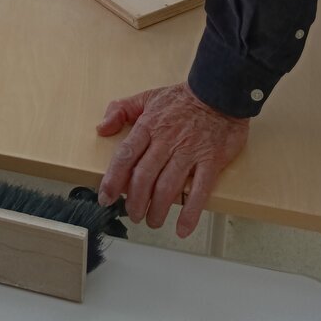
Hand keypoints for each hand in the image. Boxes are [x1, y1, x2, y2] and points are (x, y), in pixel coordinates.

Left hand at [97, 83, 248, 237]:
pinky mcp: (211, 161)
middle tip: (133, 215)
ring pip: (168, 187)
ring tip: (153, 221)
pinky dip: (190, 213)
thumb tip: (101, 129)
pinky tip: (182, 228)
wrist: (219, 92)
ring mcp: (189, 152)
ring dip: (158, 210)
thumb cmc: (181, 99)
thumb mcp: (147, 97)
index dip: (113, 179)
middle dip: (135, 202)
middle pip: (145, 177)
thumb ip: (121, 110)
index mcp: (149, 126)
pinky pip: (200, 191)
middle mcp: (167, 141)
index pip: (126, 156)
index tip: (106, 197)